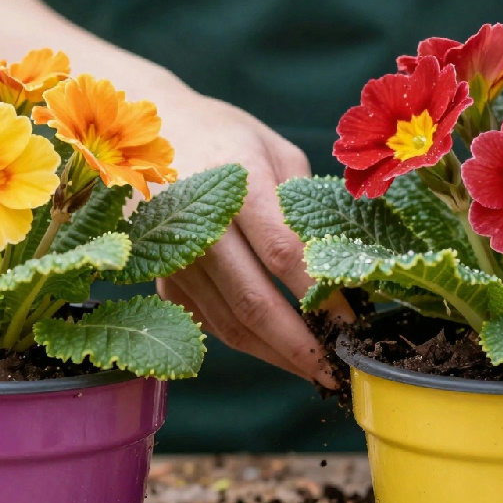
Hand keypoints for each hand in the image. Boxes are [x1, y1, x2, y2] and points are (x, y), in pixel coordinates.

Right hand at [148, 83, 350, 387]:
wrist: (147, 131)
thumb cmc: (224, 136)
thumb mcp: (275, 150)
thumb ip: (306, 204)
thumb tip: (344, 265)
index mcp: (235, 183)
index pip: (284, 253)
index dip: (320, 295)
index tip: (354, 323)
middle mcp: (198, 225)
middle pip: (253, 302)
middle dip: (300, 345)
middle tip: (338, 371)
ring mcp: (174, 255)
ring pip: (229, 324)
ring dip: (276, 354)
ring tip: (315, 369)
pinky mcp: (162, 276)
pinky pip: (208, 321)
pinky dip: (246, 341)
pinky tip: (278, 349)